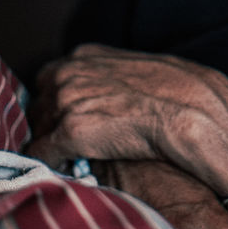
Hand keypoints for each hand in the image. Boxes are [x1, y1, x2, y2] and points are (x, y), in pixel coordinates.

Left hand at [27, 43, 227, 180]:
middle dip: (48, 124)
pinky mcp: (70, 131)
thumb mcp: (138, 69)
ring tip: (66, 161)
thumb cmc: (174, 90)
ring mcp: (66, 100)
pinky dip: (49, 164)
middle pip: (39, 105)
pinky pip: (41, 154)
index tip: (64, 119)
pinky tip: (63, 172)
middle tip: (64, 145)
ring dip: (50, 146)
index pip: (49, 78)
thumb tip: (108, 91)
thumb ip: (112, 75)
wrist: (189, 108)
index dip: (56, 102)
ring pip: (38, 130)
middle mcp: (68, 72)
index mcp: (84, 55)